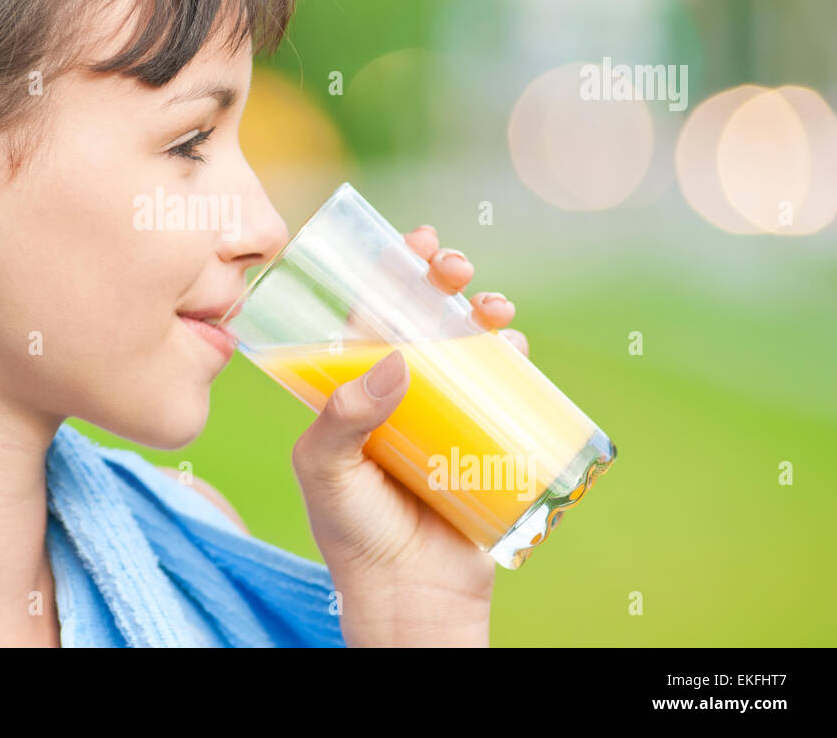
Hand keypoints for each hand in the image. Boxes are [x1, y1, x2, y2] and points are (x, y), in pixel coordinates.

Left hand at [291, 224, 528, 646]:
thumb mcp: (325, 468)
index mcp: (352, 386)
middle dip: (441, 280)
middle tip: (452, 268)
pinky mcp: (484, 435)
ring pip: (467, 342)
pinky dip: (511, 355)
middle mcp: (399, 390)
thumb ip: (345, 415)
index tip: (410, 243)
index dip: (388, 271)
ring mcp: (444, 410)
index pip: (368, 312)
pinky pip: (503, 384)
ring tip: (490, 307)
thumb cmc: (351, 530)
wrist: (409, 594)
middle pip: (423, 316)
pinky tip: (512, 344)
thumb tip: (395, 356)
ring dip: (481, 309)